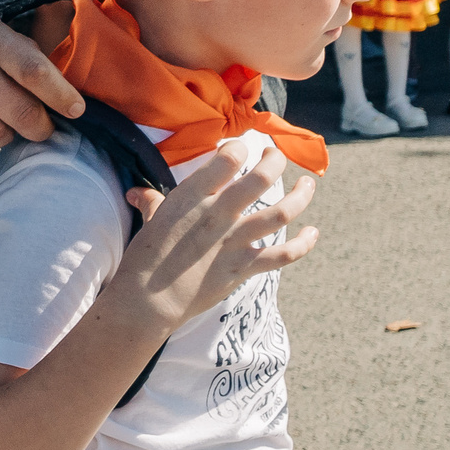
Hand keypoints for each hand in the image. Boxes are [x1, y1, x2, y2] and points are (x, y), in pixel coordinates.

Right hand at [107, 146, 317, 334]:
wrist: (148, 301)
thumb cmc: (145, 258)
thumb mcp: (149, 222)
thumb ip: (151, 202)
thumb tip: (137, 193)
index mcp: (193, 196)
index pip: (228, 156)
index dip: (238, 147)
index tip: (238, 151)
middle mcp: (219, 214)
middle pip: (262, 177)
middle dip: (275, 160)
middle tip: (275, 156)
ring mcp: (235, 241)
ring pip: (282, 212)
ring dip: (301, 196)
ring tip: (307, 185)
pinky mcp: (244, 267)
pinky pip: (284, 254)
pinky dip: (304, 244)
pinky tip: (313, 233)